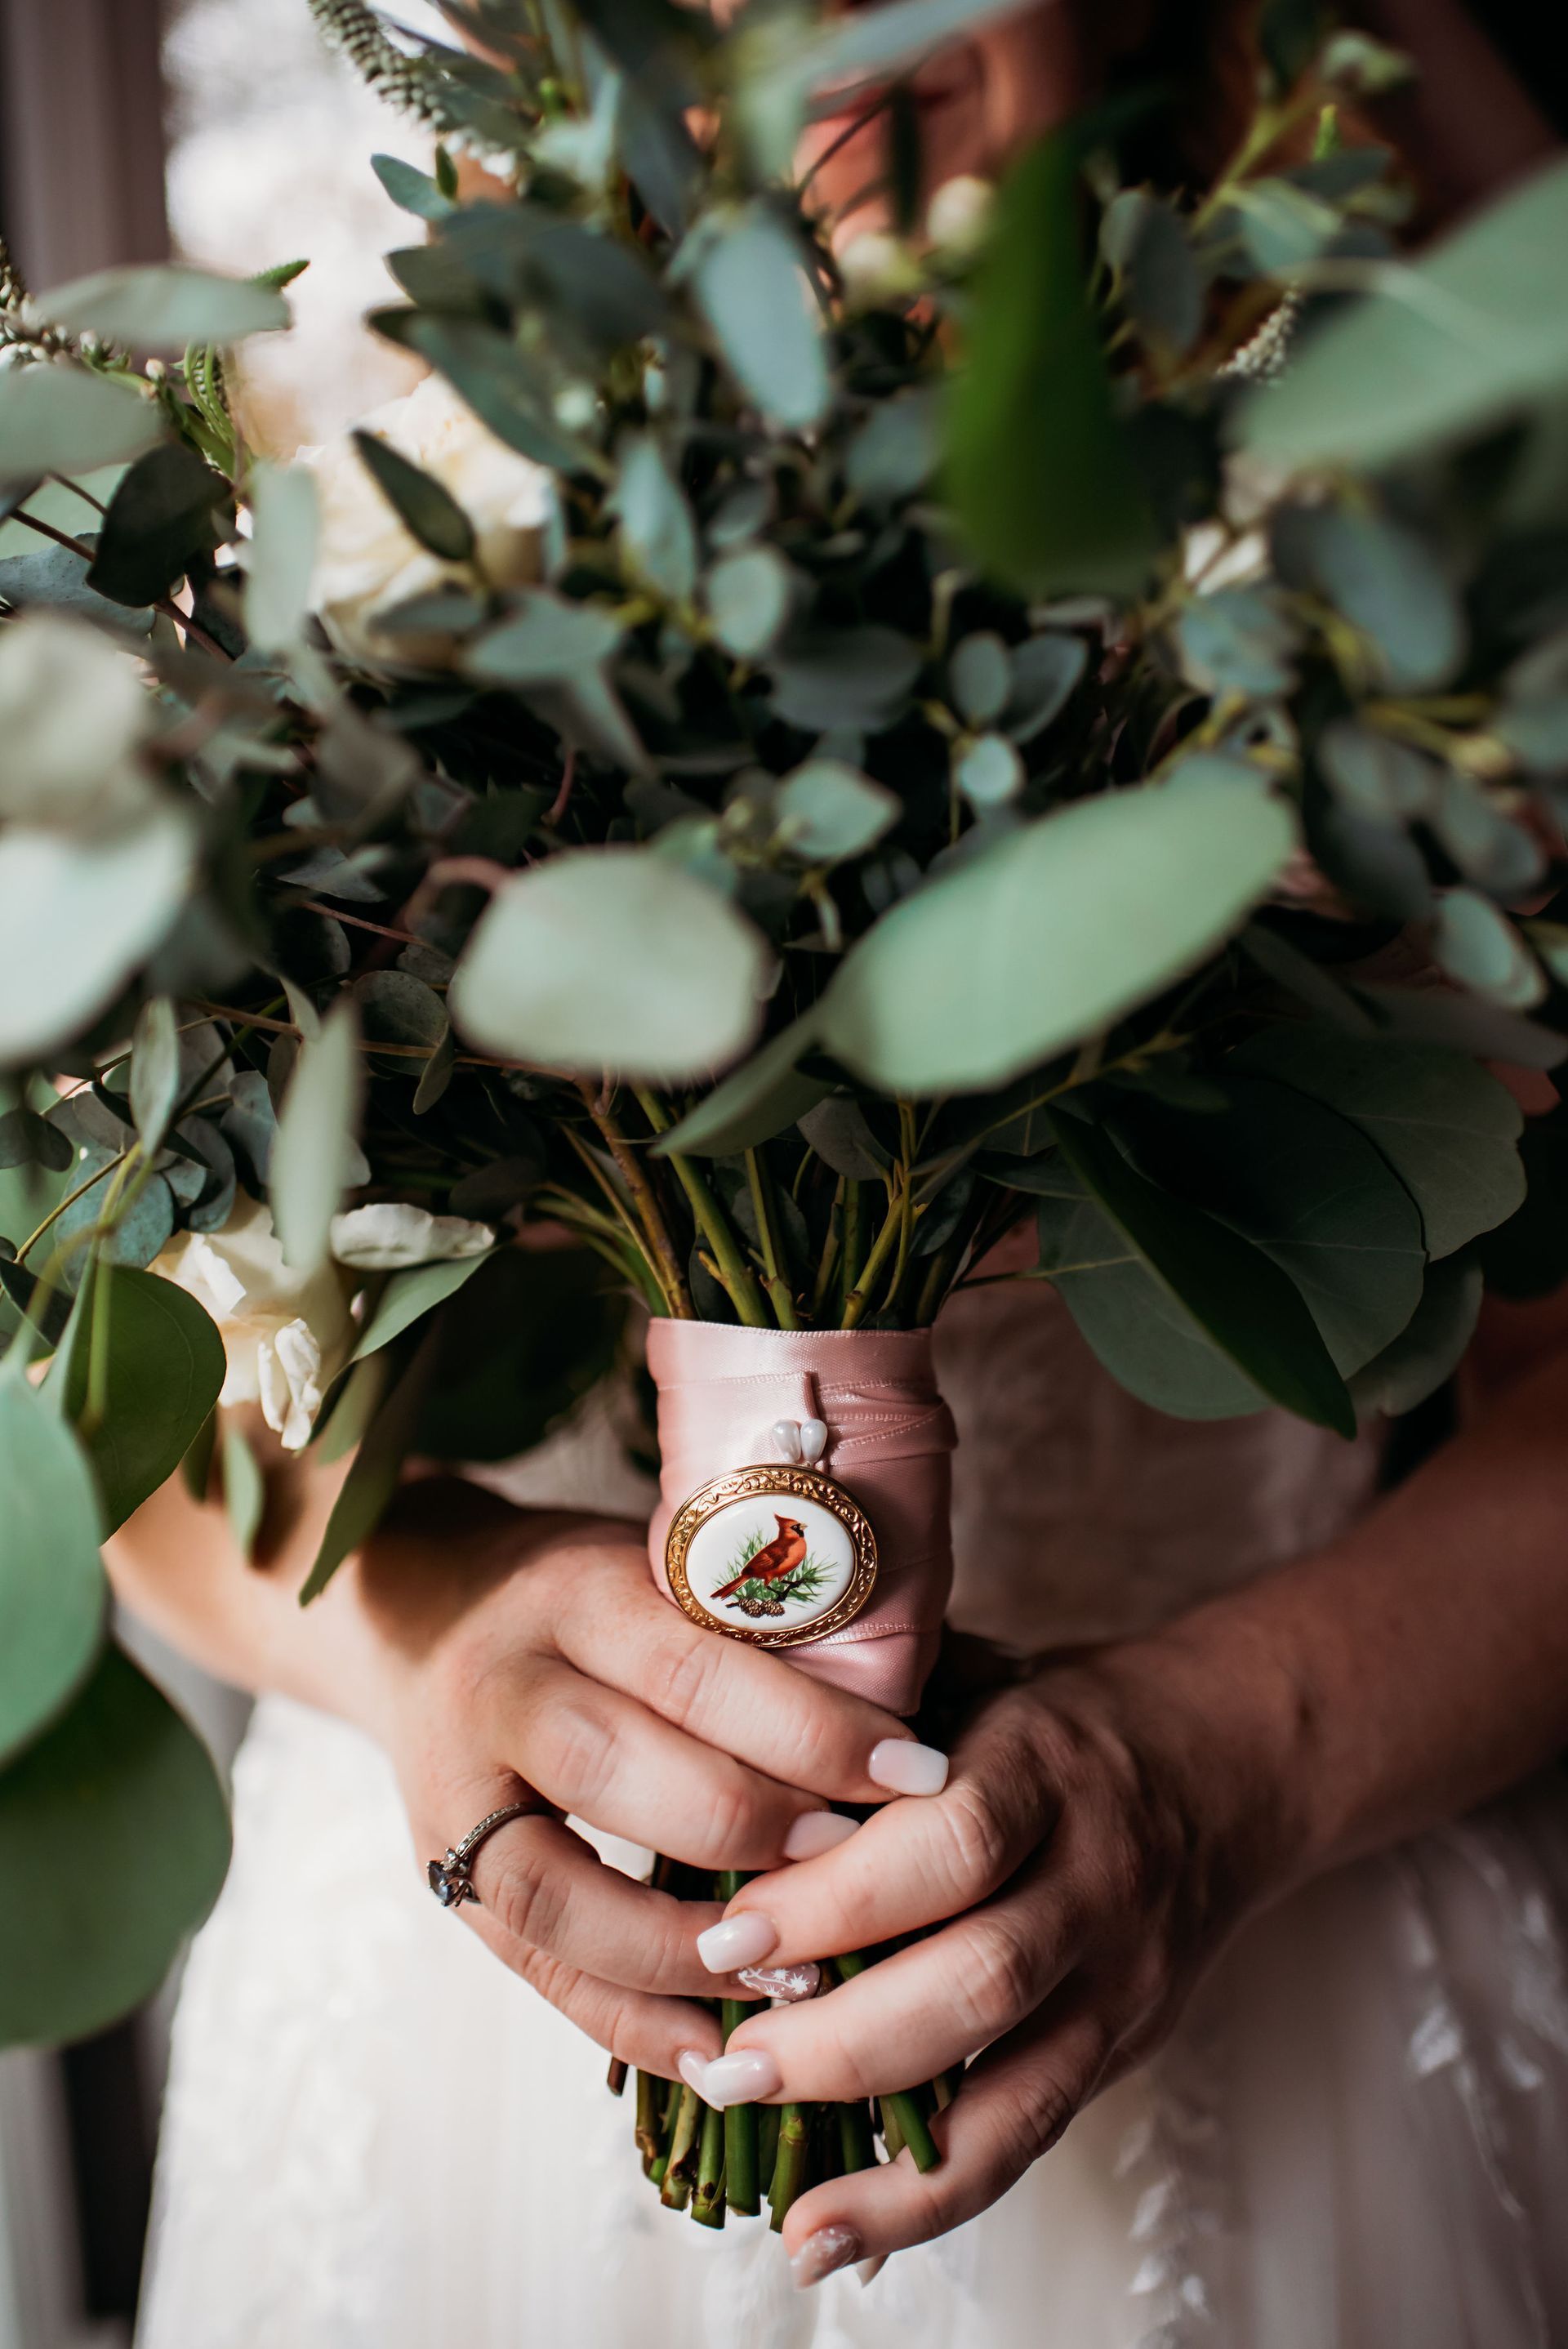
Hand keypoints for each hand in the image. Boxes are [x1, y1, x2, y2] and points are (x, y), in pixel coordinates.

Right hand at [362, 1481, 936, 2080]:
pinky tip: (716, 2053)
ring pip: (557, 1891)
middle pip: (615, 1769)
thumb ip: (763, 1633)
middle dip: (750, 1829)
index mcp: (570, 1593)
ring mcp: (455, 1792)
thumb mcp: (669, 1571)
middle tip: (856, 1867)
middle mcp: (498, 1688)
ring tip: (796, 1979)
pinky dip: (628, 2021)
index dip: (809, 1728)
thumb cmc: (600, 1596)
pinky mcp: (443, 1876)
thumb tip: (922, 1708)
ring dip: (685, 1950)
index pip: (692, 1665)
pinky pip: (534, 1968)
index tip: (916, 1772)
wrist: (429, 1612)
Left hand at [708, 1613, 1315, 2278]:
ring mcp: (1121, 1975)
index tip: (725, 1935)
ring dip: (882, 2151)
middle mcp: (1095, 1876)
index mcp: (1041, 1765)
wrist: (1219, 1760)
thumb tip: (703, 1766)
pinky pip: (1029, 2139)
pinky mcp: (1124, 2045)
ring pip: (1017, 2086)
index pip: (951, 1843)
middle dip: (841, 2040)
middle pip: (981, 1978)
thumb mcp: (961, 1674)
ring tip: (775, 2186)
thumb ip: (856, 1719)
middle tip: (725, 2065)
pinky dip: (927, 2203)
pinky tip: (832, 2239)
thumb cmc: (1046, 1712)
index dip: (836, 1898)